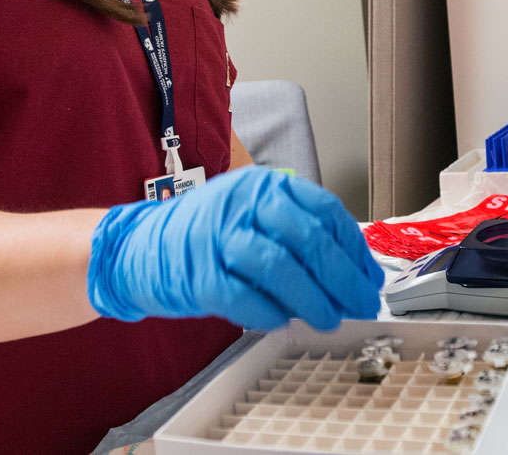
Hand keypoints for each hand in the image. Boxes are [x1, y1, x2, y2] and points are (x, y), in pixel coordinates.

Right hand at [88, 167, 383, 329]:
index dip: (353, 249)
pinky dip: (269, 313)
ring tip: (328, 319)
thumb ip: (296, 235)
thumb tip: (349, 273)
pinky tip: (281, 321)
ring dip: (312, 300)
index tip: (370, 279)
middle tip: (360, 305)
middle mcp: (242, 203)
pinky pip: (244, 297)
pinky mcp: (197, 272)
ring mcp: (217, 236)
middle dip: (342, 279)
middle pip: (308, 239)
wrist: (137, 246)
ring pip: (280, 268)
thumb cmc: (206, 236)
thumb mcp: (253, 216)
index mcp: (264, 185)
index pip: (324, 211)